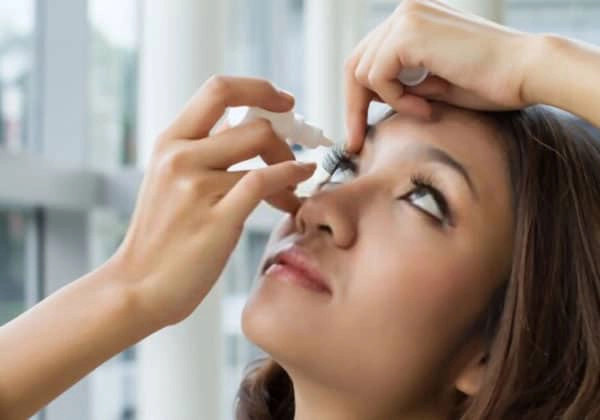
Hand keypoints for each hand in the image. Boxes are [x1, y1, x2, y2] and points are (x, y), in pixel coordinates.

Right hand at [112, 76, 315, 327]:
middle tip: (294, 154)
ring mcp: (196, 187)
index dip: (259, 88)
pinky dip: (292, 176)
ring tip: (293, 189)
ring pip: (263, 152)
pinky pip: (265, 182)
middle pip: (253, 122)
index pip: (219, 90)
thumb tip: (247, 125)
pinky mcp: (217, 219)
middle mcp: (180, 157)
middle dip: (284, 135)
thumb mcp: (170, 180)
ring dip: (291, 166)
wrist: (138, 287)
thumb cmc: (162, 237)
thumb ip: (205, 150)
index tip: (284, 102)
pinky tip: (300, 183)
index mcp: (169, 142)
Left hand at [344, 0, 534, 151]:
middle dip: (354, 107)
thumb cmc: (490, 82)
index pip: (367, 59)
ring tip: (426, 110)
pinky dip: (397, 99)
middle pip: (354, 63)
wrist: (527, 72)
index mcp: (412, 21)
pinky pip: (377, 76)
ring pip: (361, 72)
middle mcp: (405, 12)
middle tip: (356, 142)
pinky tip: (427, 106)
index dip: (358, 98)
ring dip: (389, 102)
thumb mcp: (433, 84)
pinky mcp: (408, 32)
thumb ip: (401, 84)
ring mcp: (405, 17)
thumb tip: (368, 99)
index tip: (357, 133)